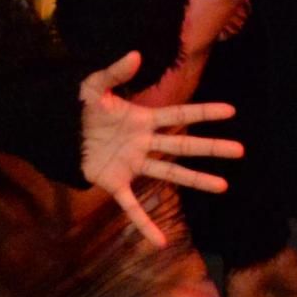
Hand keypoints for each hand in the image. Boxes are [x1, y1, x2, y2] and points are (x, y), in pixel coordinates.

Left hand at [74, 53, 240, 246]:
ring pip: (169, 174)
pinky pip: (133, 207)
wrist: (57, 132)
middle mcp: (144, 143)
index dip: (203, 112)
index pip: (179, 114)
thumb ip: (116, 72)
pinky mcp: (115, 184)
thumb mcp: (94, 86)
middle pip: (183, 145)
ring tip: (223, 186)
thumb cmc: (79, 109)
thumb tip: (136, 54)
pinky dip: (144, 225)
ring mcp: (133, 165)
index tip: (230, 111)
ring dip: (196, 180)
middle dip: (211, 147)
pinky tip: (160, 241)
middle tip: (240, 150)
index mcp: (142, 119)